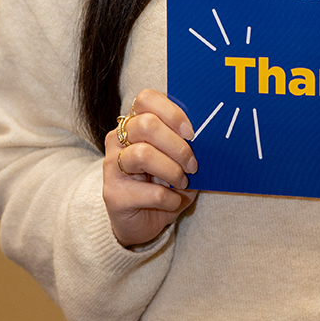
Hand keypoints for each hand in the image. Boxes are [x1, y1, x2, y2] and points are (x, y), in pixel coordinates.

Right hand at [103, 88, 197, 246]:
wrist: (141, 222)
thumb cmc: (162, 183)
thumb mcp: (176, 159)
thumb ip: (185, 143)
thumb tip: (208, 134)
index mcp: (134, 123)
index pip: (146, 99)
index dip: (171, 112)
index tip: (191, 132)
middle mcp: (117, 140)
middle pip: (146, 125)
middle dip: (177, 146)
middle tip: (192, 164)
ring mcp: (111, 166)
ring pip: (143, 154)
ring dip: (172, 170)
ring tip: (182, 181)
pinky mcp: (113, 193)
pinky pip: (149, 191)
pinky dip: (169, 198)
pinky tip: (172, 201)